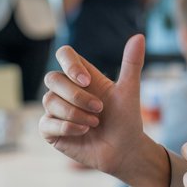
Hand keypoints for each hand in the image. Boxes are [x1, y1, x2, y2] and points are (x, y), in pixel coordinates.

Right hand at [39, 35, 167, 186]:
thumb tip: (139, 36)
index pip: (64, 54)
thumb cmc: (126, 120)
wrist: (125, 150)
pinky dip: (67, 127)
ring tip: (95, 123)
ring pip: (49, 101)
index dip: (70, 64)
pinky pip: (46, 122)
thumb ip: (131, 63)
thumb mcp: (130, 90)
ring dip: (75, 114)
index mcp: (82, 76)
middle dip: (77, 96)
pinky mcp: (50, 130)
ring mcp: (56, 110)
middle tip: (99, 109)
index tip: (87, 81)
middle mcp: (66, 90)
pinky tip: (84, 132)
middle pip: (53, 78)